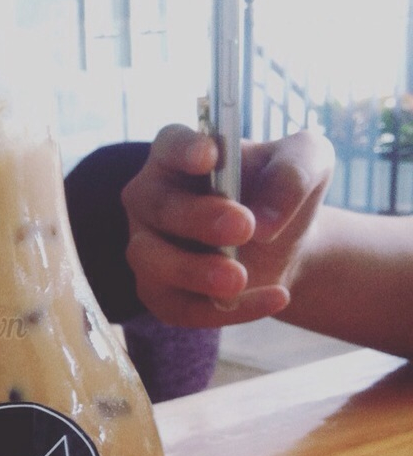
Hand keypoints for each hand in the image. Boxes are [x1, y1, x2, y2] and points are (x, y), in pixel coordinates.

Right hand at [121, 125, 333, 327]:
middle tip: (244, 226)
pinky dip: (224, 310)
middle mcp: (151, 200)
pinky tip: (274, 297)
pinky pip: (179, 306)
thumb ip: (293, 172)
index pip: (169, 145)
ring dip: (193, 270)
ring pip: (150, 260)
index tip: (210, 157)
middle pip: (157, 206)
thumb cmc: (280, 192)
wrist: (284, 245)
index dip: (183, 150)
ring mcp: (147, 248)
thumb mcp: (308, 163)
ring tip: (239, 278)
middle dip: (197, 218)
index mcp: (178, 157)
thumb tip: (265, 220)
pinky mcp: (159, 293)